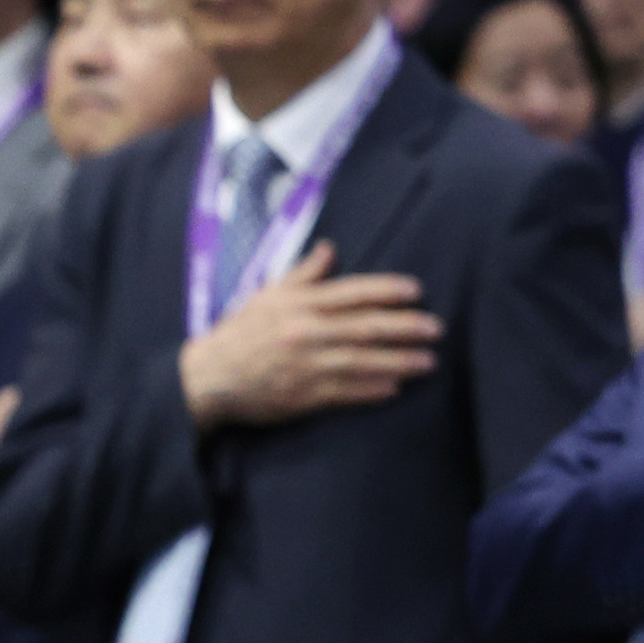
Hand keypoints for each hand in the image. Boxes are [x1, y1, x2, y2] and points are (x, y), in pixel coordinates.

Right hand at [179, 244, 439, 432]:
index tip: (416, 291)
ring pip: (361, 361)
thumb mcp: (267, 295)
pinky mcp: (302, 396)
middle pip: (364, 327)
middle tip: (436, 328)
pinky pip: (344, 393)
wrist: (207, 377)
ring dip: (399, 361)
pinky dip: (371, 389)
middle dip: (405, 327)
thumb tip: (330, 247)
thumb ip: (303, 274)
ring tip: (428, 361)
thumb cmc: (240, 332)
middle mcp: (305, 332)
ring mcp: (305, 365)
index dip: (386, 290)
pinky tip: (395, 387)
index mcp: (298, 304)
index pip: (351, 293)